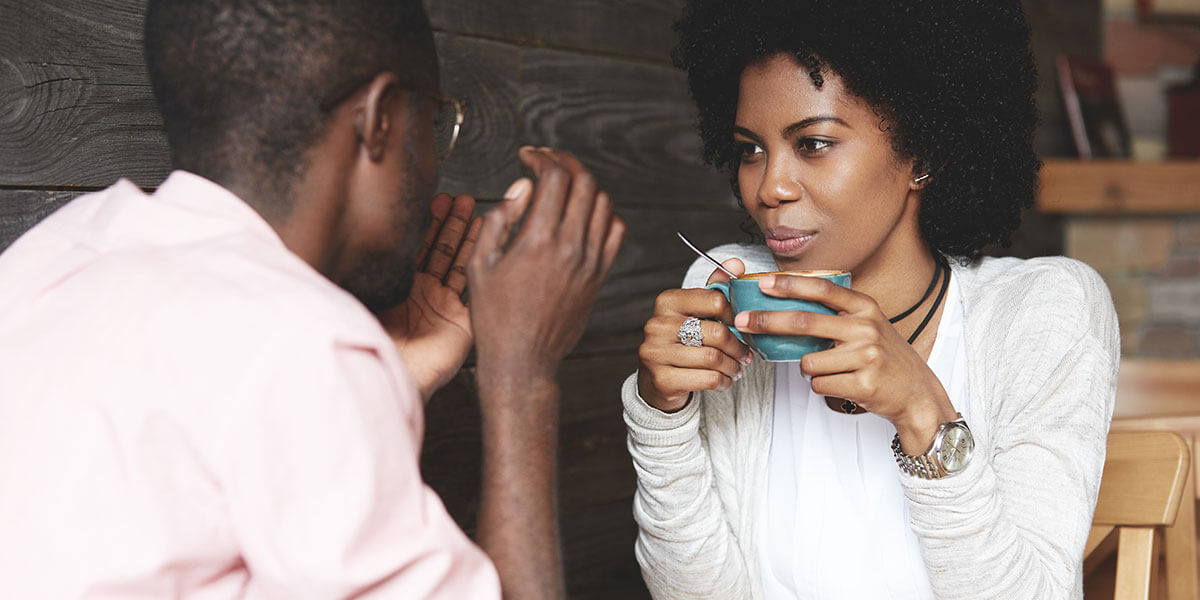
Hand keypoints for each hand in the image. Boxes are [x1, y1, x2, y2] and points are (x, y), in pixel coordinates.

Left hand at [380, 193, 481, 400]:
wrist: (393, 375)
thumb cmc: (372, 342)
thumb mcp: (361, 297)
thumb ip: (360, 272)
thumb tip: (343, 240)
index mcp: (397, 289)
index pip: (415, 247)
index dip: (426, 223)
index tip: (434, 199)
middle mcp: (421, 295)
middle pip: (439, 250)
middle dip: (449, 222)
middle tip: (459, 199)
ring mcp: (443, 307)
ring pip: (457, 262)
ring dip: (466, 235)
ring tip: (473, 210)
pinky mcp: (462, 321)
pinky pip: (473, 286)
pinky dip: (480, 261)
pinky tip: (486, 241)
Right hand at [467, 147, 625, 390]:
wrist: (522, 360)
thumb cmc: (495, 317)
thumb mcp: (480, 264)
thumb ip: (500, 218)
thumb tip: (522, 186)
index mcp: (537, 240)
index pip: (554, 177)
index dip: (541, 157)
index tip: (528, 157)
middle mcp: (569, 247)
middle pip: (583, 181)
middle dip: (564, 162)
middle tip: (547, 162)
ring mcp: (590, 261)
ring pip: (603, 202)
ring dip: (584, 185)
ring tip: (564, 185)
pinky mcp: (599, 275)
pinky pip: (615, 231)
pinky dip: (604, 212)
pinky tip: (585, 213)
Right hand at [636, 258, 752, 412]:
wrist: (657, 380)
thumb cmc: (682, 342)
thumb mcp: (697, 312)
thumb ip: (716, 288)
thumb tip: (736, 264)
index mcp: (668, 302)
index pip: (715, 300)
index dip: (736, 316)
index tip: (741, 327)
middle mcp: (657, 325)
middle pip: (717, 332)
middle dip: (738, 346)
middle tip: (746, 355)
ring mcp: (656, 352)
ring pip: (713, 358)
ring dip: (732, 366)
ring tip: (736, 368)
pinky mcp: (662, 378)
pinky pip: (706, 379)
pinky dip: (722, 382)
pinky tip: (725, 381)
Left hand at [732, 274, 957, 452]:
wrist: (917, 394)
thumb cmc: (885, 357)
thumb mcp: (869, 325)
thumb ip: (837, 314)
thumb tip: (786, 306)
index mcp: (865, 308)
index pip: (822, 289)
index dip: (790, 285)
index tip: (763, 283)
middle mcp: (866, 327)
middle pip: (804, 322)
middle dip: (767, 321)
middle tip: (741, 321)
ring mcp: (866, 356)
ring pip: (808, 362)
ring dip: (810, 370)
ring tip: (835, 371)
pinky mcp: (863, 383)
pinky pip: (819, 384)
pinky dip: (823, 387)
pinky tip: (844, 384)